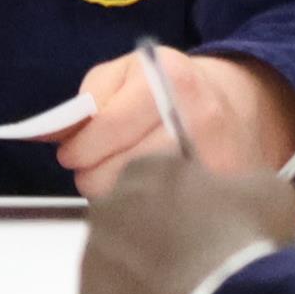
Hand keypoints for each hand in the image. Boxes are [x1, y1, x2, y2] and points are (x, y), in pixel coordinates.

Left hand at [56, 45, 294, 199]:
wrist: (241, 108)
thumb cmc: (171, 90)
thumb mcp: (126, 72)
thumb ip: (87, 101)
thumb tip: (53, 136)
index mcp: (170, 80)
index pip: (105, 130)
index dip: (78, 148)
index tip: (72, 153)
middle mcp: (198, 120)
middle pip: (119, 173)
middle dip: (94, 175)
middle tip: (96, 167)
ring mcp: (215, 162)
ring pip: (138, 203)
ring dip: (119, 197)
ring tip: (124, 179)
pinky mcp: (224, 197)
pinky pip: (166, 221)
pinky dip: (148, 215)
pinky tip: (149, 197)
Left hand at [81, 153, 294, 293]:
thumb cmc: (245, 242)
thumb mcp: (268, 191)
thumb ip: (240, 184)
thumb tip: (235, 198)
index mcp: (146, 170)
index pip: (163, 175)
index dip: (191, 197)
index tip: (213, 220)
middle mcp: (107, 210)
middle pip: (134, 218)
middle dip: (160, 235)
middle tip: (199, 261)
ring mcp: (93, 263)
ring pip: (120, 265)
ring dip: (146, 276)